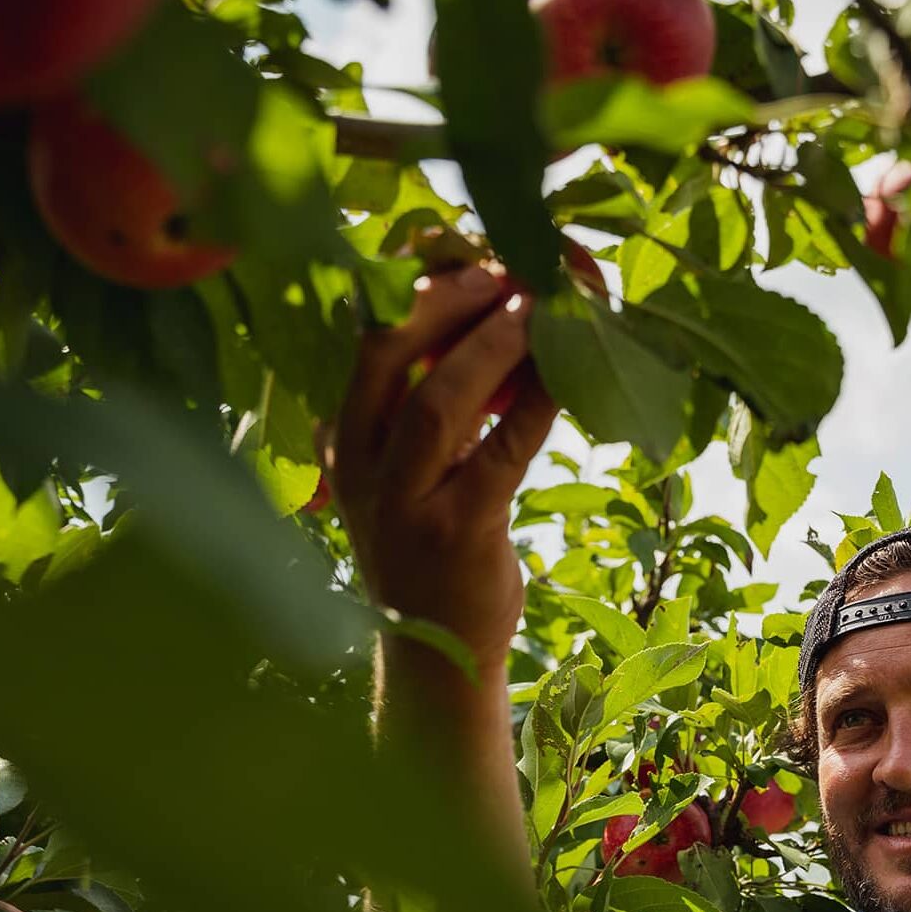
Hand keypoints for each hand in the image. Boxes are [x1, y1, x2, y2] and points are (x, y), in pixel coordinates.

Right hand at [319, 265, 557, 675]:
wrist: (434, 658)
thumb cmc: (427, 554)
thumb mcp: (404, 477)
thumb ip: (425, 410)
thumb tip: (489, 325)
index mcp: (340, 440)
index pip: (362, 343)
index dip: (413, 289)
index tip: (463, 253)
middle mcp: (359, 467)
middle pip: (385, 354)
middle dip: (445, 299)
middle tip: (500, 267)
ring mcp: (403, 503)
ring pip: (440, 399)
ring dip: (494, 342)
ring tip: (537, 304)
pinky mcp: (458, 531)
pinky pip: (503, 449)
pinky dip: (540, 400)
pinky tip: (569, 371)